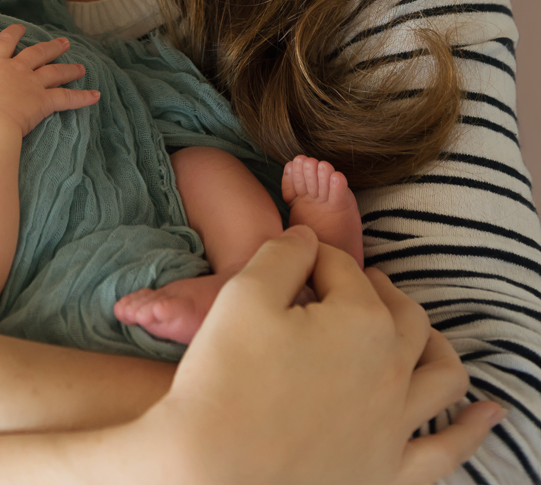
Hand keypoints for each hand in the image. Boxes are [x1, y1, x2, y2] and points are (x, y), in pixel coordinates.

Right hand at [0, 23, 99, 135]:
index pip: (4, 43)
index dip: (13, 34)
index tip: (20, 28)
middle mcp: (16, 69)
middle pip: (37, 53)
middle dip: (52, 47)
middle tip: (64, 42)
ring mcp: (32, 83)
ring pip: (55, 72)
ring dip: (70, 69)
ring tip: (81, 67)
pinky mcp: (44, 100)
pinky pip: (67, 98)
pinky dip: (83, 97)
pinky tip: (95, 96)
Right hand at [134, 226, 501, 484]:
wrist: (213, 475)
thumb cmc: (224, 380)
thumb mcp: (243, 294)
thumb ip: (283, 253)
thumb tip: (307, 238)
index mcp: (361, 319)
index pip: (341, 267)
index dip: (311, 257)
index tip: (288, 262)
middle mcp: (393, 369)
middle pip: (399, 311)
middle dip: (373, 289)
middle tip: (339, 285)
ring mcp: (397, 424)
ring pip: (441, 372)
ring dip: (433, 343)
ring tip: (415, 332)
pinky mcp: (391, 471)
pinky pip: (447, 450)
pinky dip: (471, 429)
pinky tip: (486, 413)